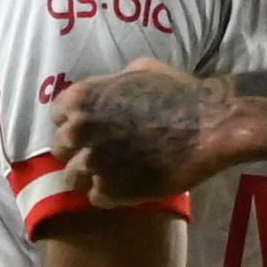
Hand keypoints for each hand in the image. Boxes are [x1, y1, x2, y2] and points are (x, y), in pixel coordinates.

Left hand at [56, 58, 246, 204]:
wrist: (208, 126)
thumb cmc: (179, 92)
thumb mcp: (139, 70)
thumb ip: (111, 84)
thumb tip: (106, 91)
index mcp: (82, 98)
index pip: (58, 114)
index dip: (74, 121)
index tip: (90, 128)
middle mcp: (79, 130)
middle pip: (61, 148)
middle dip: (77, 150)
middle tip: (100, 153)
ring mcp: (93, 163)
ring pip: (73, 177)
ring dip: (89, 176)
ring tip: (111, 174)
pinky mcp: (110, 190)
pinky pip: (96, 196)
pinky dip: (109, 193)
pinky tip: (127, 186)